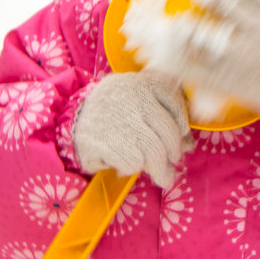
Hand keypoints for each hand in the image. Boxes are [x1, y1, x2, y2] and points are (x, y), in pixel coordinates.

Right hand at [74, 71, 192, 187]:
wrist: (71, 120)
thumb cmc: (112, 113)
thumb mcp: (134, 100)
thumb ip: (161, 113)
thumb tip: (189, 143)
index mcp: (140, 82)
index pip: (173, 98)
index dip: (181, 121)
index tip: (182, 135)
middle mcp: (131, 96)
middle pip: (168, 131)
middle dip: (173, 152)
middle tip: (172, 162)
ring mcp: (119, 119)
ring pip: (154, 151)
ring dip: (160, 169)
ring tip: (163, 176)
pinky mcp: (107, 141)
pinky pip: (134, 162)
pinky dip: (133, 168)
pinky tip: (126, 164)